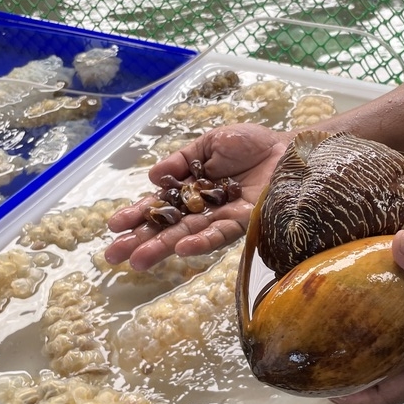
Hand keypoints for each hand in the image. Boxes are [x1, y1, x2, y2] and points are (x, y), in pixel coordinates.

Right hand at [105, 123, 290, 269]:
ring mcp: (224, 216)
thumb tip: (153, 177)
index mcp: (191, 188)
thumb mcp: (209, 143)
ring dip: (163, 248)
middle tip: (113, 256)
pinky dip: (202, 241)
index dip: (137, 214)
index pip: (159, 204)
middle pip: (168, 226)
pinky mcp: (246, 221)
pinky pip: (222, 233)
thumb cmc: (251, 144)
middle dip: (141, 240)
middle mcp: (204, 207)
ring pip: (188, 234)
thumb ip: (181, 159)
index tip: (114, 227)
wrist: (289, 148)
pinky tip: (182, 249)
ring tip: (139, 260)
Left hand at [332, 230, 403, 403]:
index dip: (354, 396)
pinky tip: (381, 299)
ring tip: (342, 323)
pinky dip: (396, 324)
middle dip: (356, 369)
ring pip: (402, 355)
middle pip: (389, 377)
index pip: (387, 395)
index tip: (321, 387)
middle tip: (321, 349)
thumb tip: (396, 243)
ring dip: (376, 345)